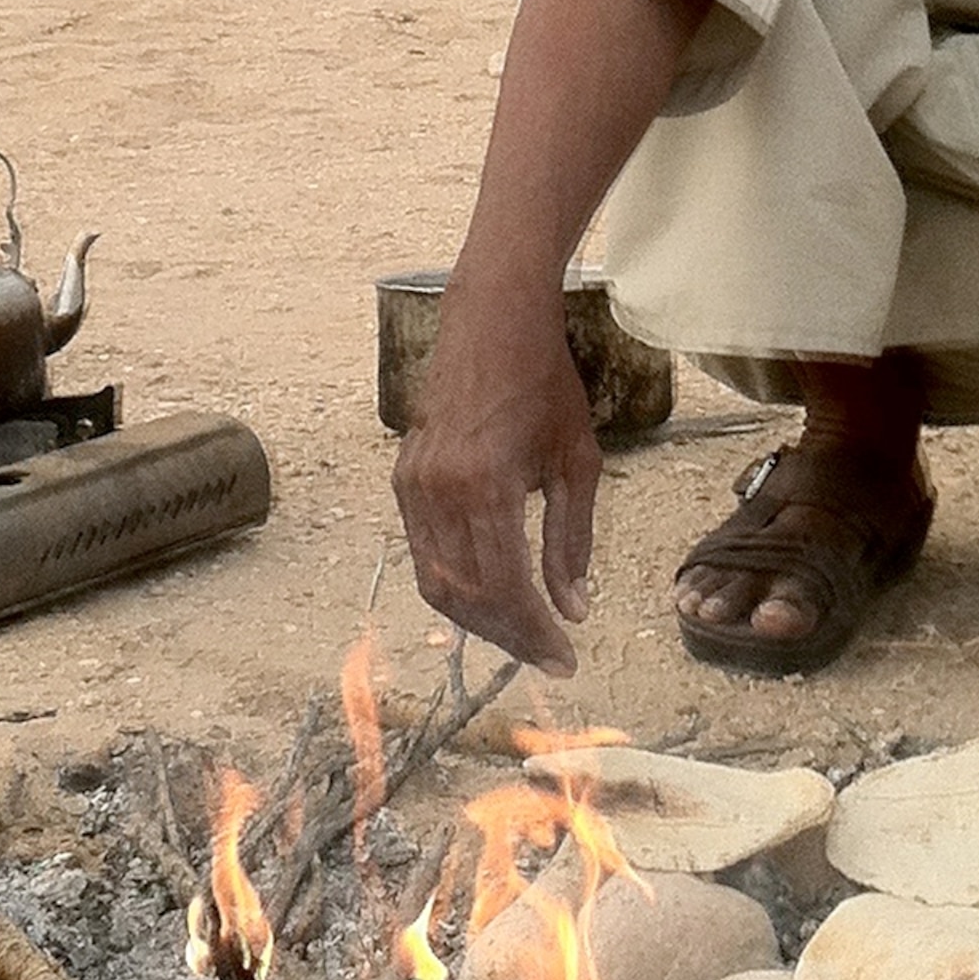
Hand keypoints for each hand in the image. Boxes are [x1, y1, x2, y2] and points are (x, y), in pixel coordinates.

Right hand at [390, 277, 600, 677]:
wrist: (492, 320)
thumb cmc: (544, 382)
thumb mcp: (575, 461)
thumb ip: (571, 539)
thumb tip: (573, 608)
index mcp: (487, 487)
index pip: (506, 588)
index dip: (535, 633)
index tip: (565, 659)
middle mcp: (439, 491)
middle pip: (467, 595)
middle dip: (509, 634)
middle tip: (548, 652)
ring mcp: (414, 483)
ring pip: (436, 580)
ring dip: (479, 616)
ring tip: (521, 630)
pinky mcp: (403, 475)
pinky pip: (422, 549)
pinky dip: (454, 581)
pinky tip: (488, 590)